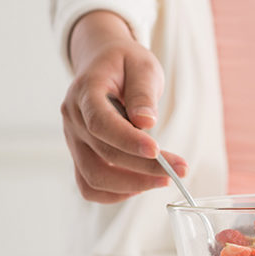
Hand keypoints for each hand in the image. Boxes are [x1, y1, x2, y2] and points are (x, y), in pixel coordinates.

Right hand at [61, 11, 186, 202]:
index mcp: (86, 92)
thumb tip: (146, 122)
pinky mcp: (81, 154)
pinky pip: (89, 185)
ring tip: (165, 178)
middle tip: (181, 169)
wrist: (103, 62)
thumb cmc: (125, 63)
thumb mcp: (142, 65)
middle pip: (103, 155)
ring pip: (93, 177)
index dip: (128, 141)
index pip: (101, 123)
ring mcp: (74, 140)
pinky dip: (114, 193)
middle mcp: (73, 119)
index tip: (158, 151)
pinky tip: (142, 185)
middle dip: (144, 167)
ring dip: (131, 185)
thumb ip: (142, 92)